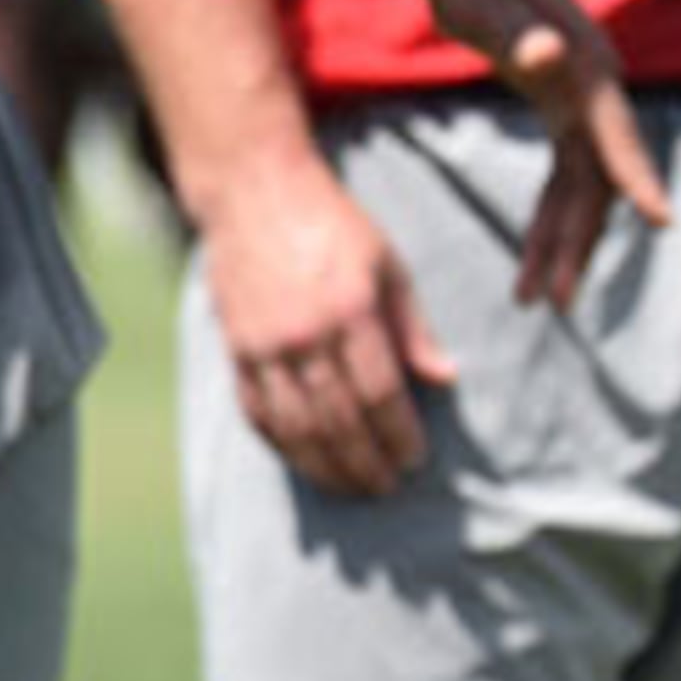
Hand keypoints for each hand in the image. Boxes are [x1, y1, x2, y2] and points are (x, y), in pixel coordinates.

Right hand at [195, 151, 448, 497]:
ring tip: (351, 488)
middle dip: (365, 462)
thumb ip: (414, 327)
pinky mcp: (234, 348)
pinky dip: (281, 444)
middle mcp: (303, 336)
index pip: (379, 393)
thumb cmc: (333, 224)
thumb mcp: (389, 265)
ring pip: (294, 426)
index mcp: (349, 312)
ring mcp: (262, 346)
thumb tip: (445, 378)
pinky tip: (303, 461)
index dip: (398, 433)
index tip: (415, 460)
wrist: (254, 191)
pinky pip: (256, 411)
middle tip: (386, 487)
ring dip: (324, 466)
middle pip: (337, 419)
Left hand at [403, 0, 670, 302]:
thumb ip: (518, 30)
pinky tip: (535, 259)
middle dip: (579, 240)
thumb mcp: (486, 1)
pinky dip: (552, 218)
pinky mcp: (562, 110)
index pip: (617, 132)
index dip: (639, 176)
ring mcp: (581, 102)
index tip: (663, 221)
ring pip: (584, 188)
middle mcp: (595, 89)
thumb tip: (550, 51)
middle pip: (599, 178)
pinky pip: (567, 178)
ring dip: (563, 242)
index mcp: (587, 67)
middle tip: (553, 300)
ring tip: (532, 300)